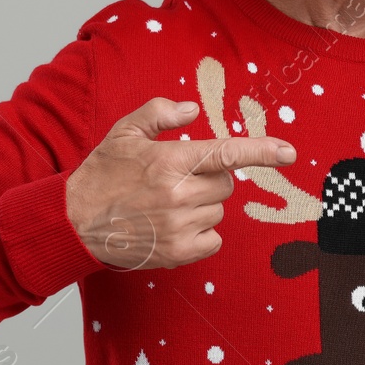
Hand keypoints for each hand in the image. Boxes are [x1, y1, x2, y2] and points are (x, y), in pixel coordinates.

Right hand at [65, 97, 296, 270]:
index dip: (262, 151)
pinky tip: (175, 225)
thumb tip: (194, 111)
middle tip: (179, 179)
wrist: (75, 222)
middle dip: (211, 178)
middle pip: (227, 183)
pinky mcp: (178, 253)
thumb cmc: (101, 175)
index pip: (226, 152)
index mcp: (169, 160)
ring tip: (167, 203)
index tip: (289, 152)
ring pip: (219, 209)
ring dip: (203, 204)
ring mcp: (179, 226)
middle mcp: (178, 194)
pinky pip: (214, 238)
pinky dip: (202, 232)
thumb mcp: (125, 132)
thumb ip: (160, 113)